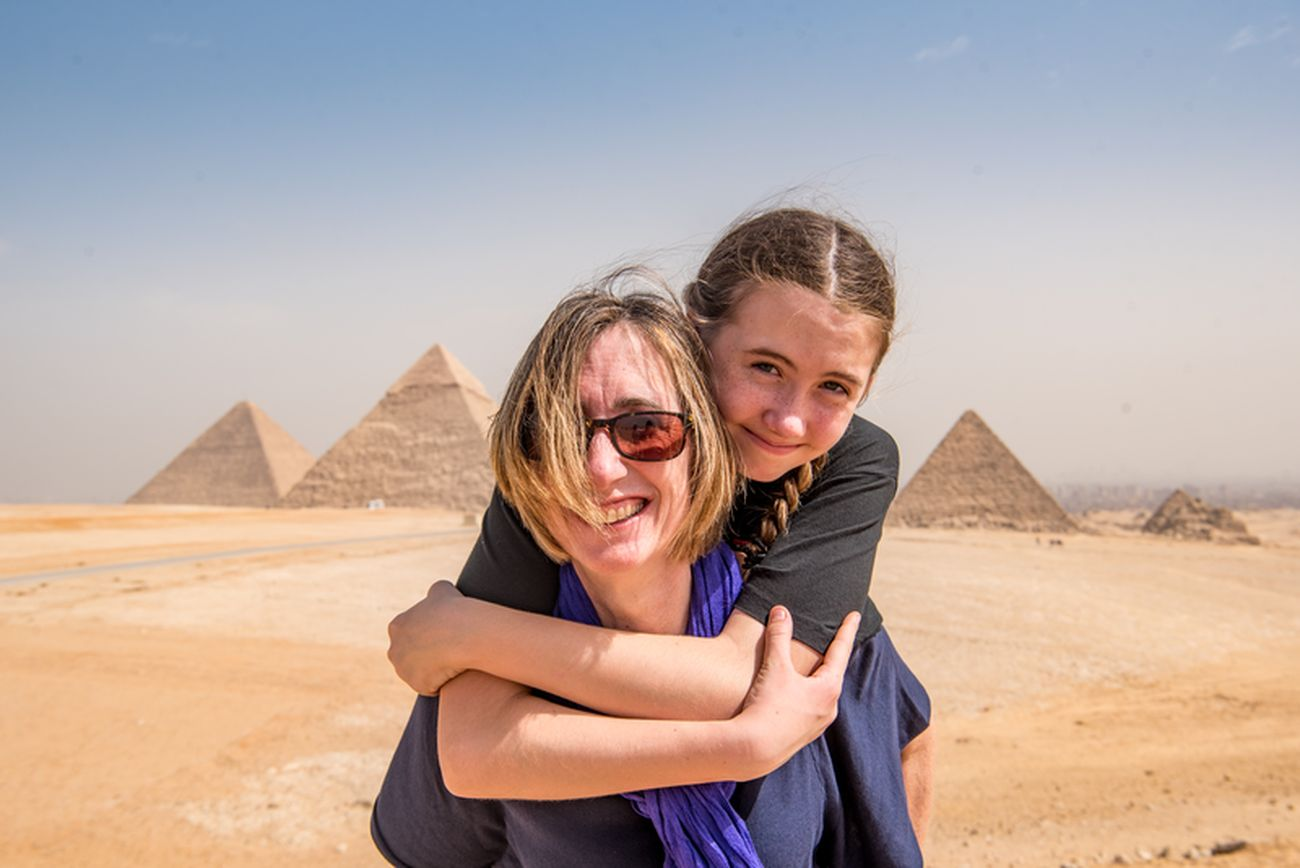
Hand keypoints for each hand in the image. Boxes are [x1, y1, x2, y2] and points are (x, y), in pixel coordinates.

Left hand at [386, 580, 469, 694]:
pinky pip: (431, 687)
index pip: (410, 634)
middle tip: (447, 651)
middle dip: (424, 656)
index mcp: (397, 626)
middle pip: (410, 656)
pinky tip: (454, 673)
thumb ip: (435, 593)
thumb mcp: (442, 590)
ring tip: (452, 663)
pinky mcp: (418, 685)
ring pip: (419, 673)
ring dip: (432, 671)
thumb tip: (436, 594)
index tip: (443, 635)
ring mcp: (404, 670)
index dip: (428, 635)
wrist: (462, 634)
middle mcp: (394, 650)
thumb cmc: (453, 609)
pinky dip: (441, 683)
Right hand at [735, 606, 857, 774]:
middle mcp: (829, 707)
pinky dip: (807, 694)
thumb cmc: (768, 707)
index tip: (856, 615)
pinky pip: (811, 707)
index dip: (847, 630)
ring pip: (822, 693)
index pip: (841, 651)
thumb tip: (781, 611)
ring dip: (819, 677)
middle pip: (834, 673)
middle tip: (836, 638)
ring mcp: (817, 724)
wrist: (754, 750)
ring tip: (816, 665)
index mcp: (828, 688)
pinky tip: (796, 693)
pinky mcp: (803, 734)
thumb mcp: (775, 667)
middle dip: (834, 655)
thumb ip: (779, 636)